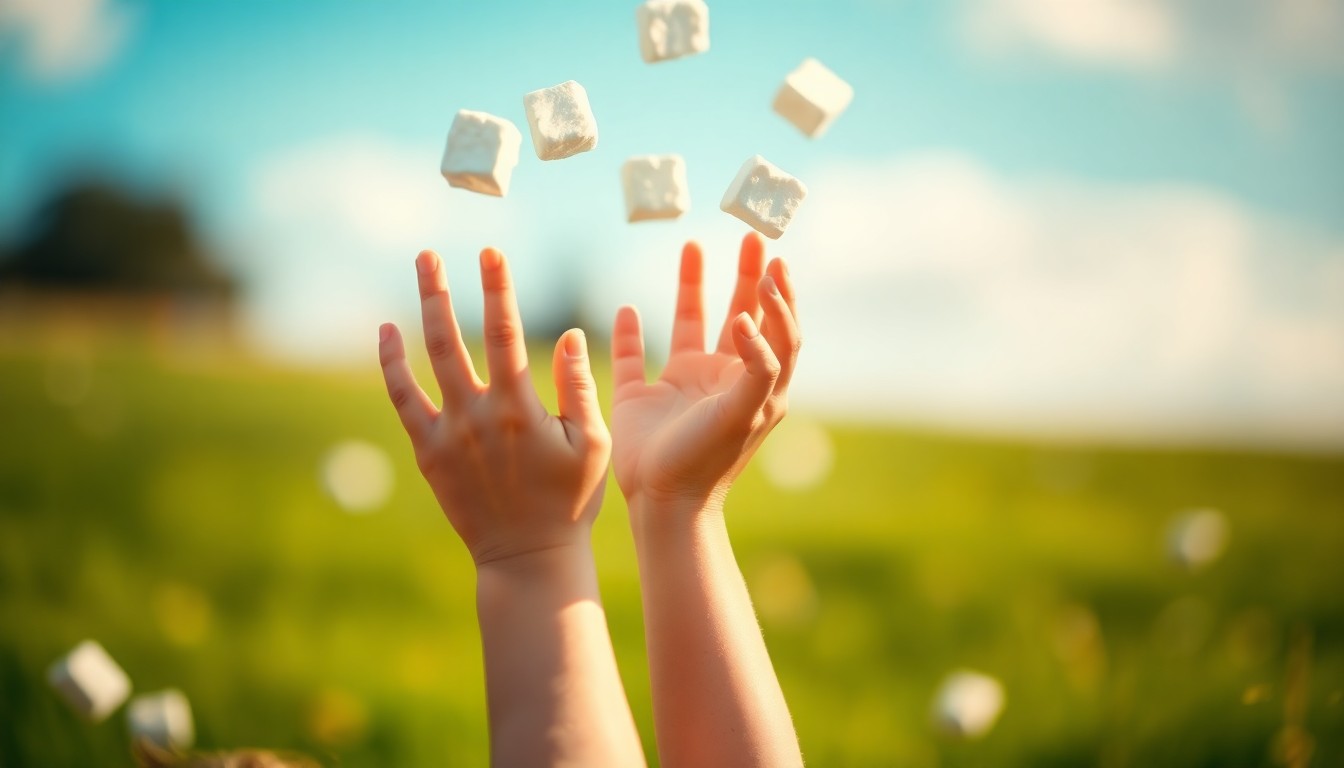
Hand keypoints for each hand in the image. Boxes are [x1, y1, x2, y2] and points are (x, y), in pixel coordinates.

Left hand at [378, 248, 610, 565]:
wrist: (529, 558)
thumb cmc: (569, 501)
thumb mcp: (592, 443)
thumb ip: (578, 386)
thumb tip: (567, 334)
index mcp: (520, 409)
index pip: (506, 332)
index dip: (498, 288)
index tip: (490, 252)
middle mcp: (478, 416)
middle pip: (451, 338)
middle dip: (439, 290)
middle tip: (429, 253)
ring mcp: (448, 434)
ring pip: (426, 361)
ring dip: (419, 313)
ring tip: (417, 275)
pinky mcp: (429, 453)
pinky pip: (403, 401)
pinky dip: (393, 366)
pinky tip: (387, 334)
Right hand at [610, 233, 800, 510]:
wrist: (665, 501)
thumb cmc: (710, 460)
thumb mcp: (744, 411)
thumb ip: (756, 365)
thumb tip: (747, 317)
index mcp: (755, 385)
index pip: (778, 331)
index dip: (781, 299)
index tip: (773, 266)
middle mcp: (723, 379)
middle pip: (743, 316)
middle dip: (751, 277)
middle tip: (754, 236)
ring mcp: (683, 386)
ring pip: (691, 324)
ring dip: (695, 285)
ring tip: (696, 244)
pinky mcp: (645, 395)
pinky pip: (636, 355)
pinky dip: (631, 331)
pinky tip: (629, 309)